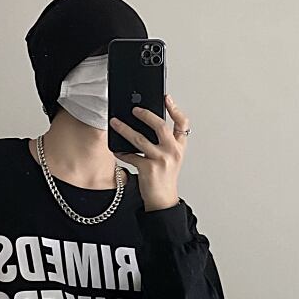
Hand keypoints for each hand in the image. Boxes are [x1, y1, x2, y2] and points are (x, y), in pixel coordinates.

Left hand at [109, 93, 190, 210]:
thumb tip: (146, 124)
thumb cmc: (165, 178)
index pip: (182, 124)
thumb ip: (165, 143)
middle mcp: (172, 152)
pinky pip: (131, 156)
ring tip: (115, 123)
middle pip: (160, 126)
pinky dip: (122, 152)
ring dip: (125, 129)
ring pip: (140, 139)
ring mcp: (161, 160)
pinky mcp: (148, 169)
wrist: (162, 200)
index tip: (166, 98)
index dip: (175, 109)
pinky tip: (116, 149)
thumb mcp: (172, 158)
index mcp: (180, 147)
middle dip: (146, 115)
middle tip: (134, 109)